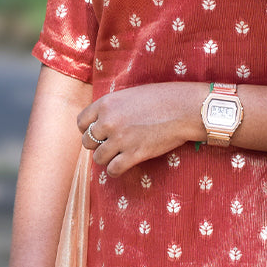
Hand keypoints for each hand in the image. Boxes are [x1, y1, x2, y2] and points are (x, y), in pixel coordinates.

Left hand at [77, 82, 202, 176]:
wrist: (184, 108)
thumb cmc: (162, 99)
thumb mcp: (130, 95)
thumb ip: (114, 107)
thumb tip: (104, 121)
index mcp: (106, 104)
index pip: (82, 122)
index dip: (88, 130)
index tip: (98, 134)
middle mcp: (109, 121)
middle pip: (88, 142)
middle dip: (97, 145)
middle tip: (110, 146)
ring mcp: (120, 139)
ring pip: (98, 158)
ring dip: (106, 159)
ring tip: (117, 157)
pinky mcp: (134, 154)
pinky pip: (113, 169)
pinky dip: (115, 171)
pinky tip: (121, 167)